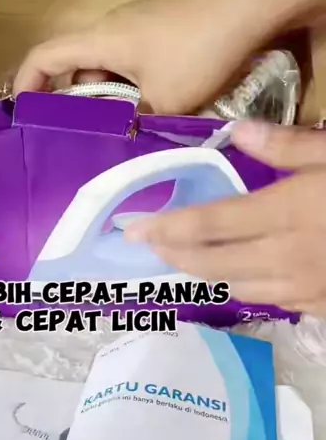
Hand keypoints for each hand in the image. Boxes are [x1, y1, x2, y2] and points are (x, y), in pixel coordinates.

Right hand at [12, 0, 278, 114]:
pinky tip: (157, 108)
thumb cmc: (200, 48)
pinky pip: (133, 60)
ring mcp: (138, 24)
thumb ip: (135, 121)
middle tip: (86, 140)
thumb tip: (121, 137)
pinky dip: (134, 85)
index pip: (42, 57)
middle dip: (77, 105)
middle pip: (77, 67)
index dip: (24, 84)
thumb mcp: (166, 98)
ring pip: (109, 67)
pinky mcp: (162, 26)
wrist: (252, 2)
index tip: (22, 115)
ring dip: (113, 98)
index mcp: (99, 39)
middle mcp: (111, 27)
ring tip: (128, 131)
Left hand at [125, 122, 325, 314]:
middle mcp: (286, 258)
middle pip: (212, 264)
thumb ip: (288, 146)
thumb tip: (237, 131)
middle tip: (151, 243)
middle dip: (174, 254)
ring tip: (188, 255)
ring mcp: (302, 289)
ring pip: (235, 289)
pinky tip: (243, 272)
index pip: (210, 224)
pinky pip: (269, 301)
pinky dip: (245, 285)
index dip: (166, 228)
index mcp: (287, 213)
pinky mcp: (319, 308)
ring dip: (206, 273)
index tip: (132, 230)